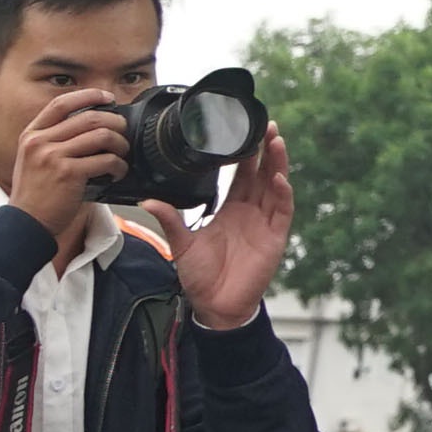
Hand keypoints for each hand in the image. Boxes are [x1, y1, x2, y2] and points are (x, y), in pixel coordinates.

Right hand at [6, 94, 126, 249]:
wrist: (25, 224)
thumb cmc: (35, 194)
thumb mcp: (33, 159)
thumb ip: (54, 140)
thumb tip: (92, 123)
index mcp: (31, 135)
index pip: (62, 103)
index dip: (89, 95)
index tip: (108, 98)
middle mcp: (40, 142)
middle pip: (90, 117)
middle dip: (115, 123)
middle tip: (123, 134)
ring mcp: (53, 157)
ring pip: (102, 136)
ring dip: (120, 145)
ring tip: (122, 155)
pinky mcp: (68, 173)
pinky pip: (105, 160)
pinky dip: (118, 166)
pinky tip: (117, 173)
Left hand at [170, 127, 294, 329]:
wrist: (215, 305)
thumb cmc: (201, 277)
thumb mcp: (182, 245)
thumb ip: (170, 220)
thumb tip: (148, 200)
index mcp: (230, 209)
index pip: (242, 175)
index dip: (246, 154)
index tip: (243, 132)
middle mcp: (250, 211)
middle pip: (262, 174)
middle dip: (266, 150)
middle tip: (267, 125)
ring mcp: (265, 223)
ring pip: (275, 186)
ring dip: (278, 164)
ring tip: (276, 142)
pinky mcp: (275, 237)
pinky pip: (282, 211)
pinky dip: (282, 194)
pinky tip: (279, 178)